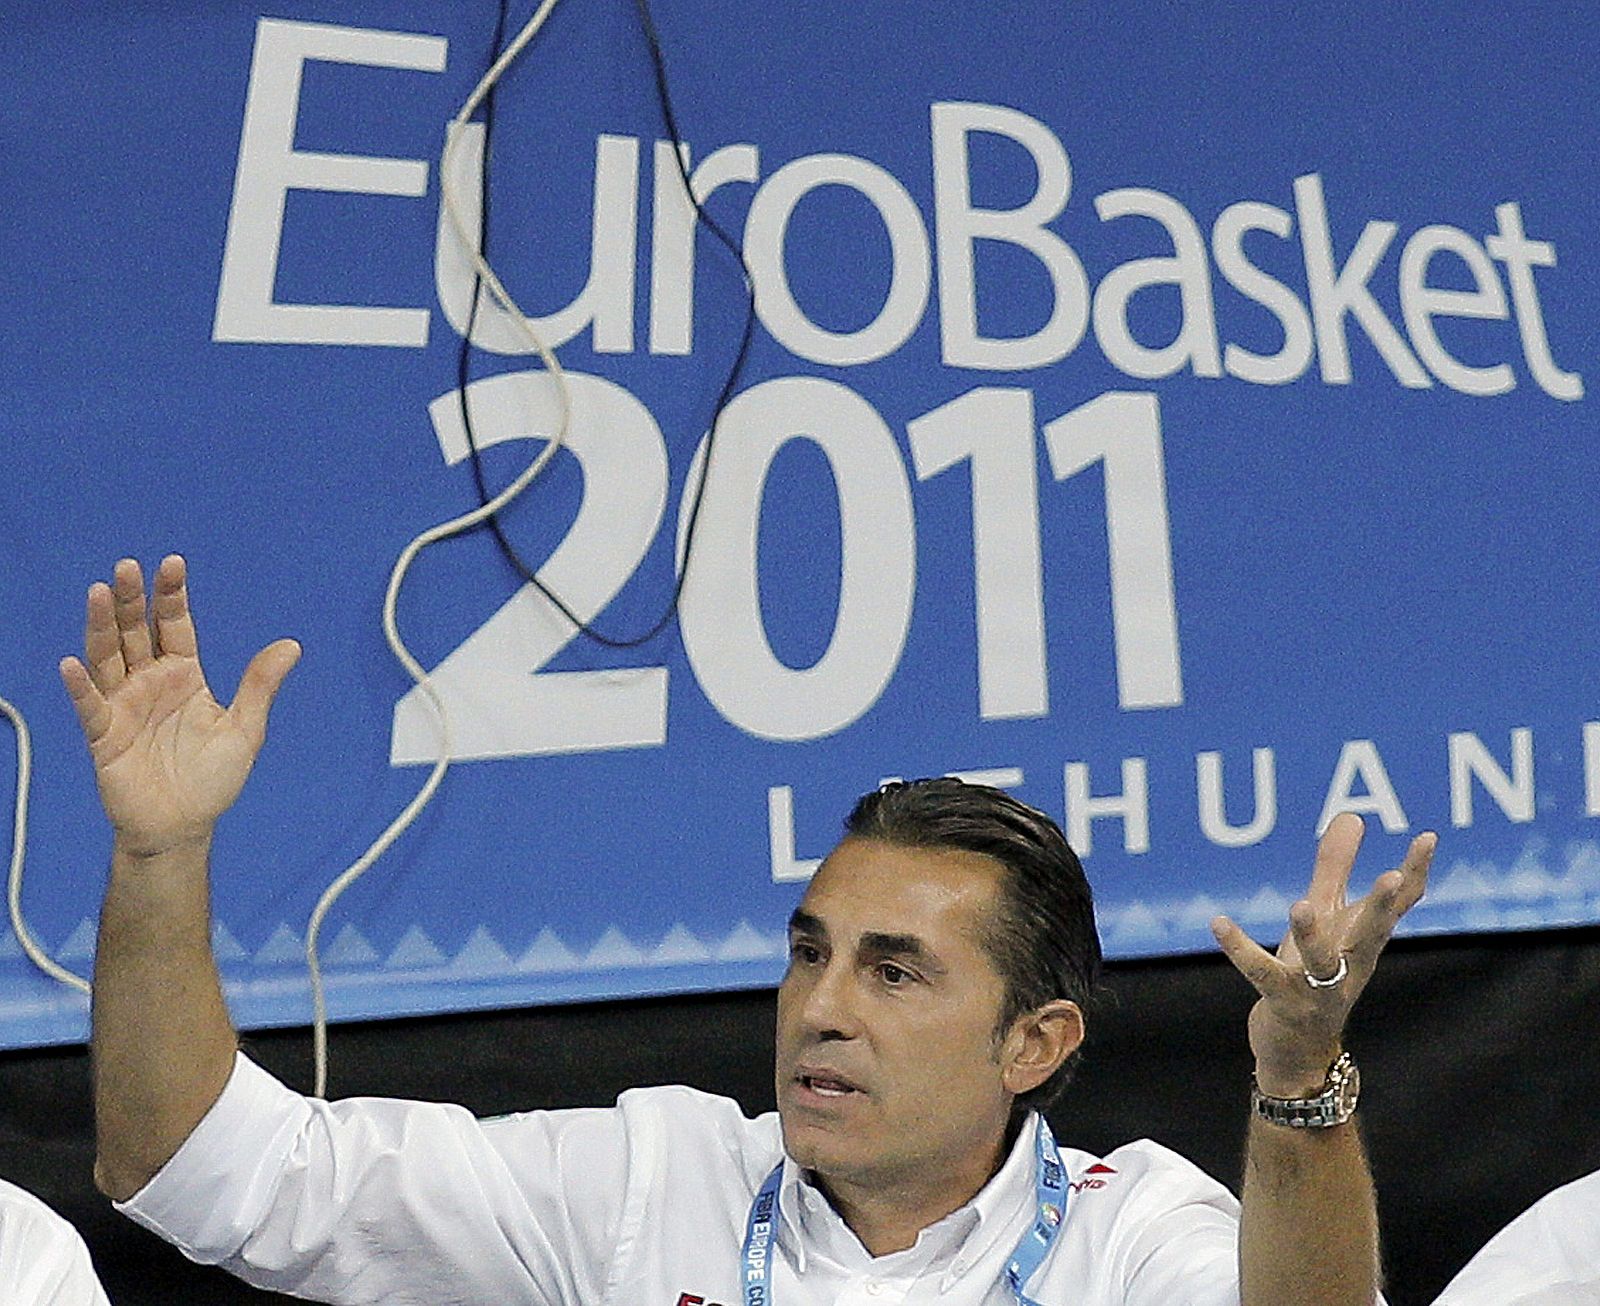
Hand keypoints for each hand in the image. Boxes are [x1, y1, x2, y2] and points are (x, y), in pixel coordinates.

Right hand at [59, 555, 299, 858]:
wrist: (184, 827)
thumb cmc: (211, 779)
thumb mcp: (246, 729)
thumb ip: (260, 686)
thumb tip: (291, 645)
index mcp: (184, 675)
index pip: (174, 625)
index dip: (172, 596)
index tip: (173, 564)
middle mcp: (150, 683)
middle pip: (135, 631)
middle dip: (130, 599)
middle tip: (127, 566)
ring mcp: (123, 706)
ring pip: (107, 657)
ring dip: (100, 626)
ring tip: (98, 592)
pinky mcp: (104, 735)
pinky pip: (89, 706)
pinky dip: (79, 686)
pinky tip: (71, 664)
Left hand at [1211, 813, 1434, 1095]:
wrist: (1299, 1053)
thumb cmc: (1315, 976)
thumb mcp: (1327, 919)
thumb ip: (1335, 867)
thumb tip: (1351, 816)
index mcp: (1364, 940)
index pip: (1400, 905)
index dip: (1416, 872)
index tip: (1428, 837)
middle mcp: (1350, 963)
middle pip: (1374, 932)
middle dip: (1384, 905)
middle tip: (1394, 876)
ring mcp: (1319, 987)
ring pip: (1321, 959)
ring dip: (1312, 933)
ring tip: (1301, 905)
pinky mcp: (1283, 1002)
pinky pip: (1261, 974)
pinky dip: (1240, 949)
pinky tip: (1219, 923)